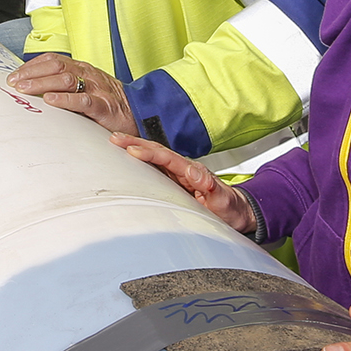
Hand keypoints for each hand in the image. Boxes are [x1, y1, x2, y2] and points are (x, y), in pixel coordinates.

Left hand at [7, 52, 137, 136]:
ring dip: (42, 83)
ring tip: (25, 89)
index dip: (31, 66)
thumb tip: (35, 90)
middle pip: (56, 67)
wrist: (141, 114)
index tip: (14, 75)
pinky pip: (83, 100)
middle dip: (31, 74)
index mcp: (83, 69)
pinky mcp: (104, 106)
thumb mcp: (87, 89)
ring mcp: (97, 89)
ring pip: (66, 80)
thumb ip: (66, 87)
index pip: (53, 60)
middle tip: (14, 83)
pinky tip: (50, 101)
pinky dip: (64, 100)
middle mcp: (89, 74)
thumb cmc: (110, 104)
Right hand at [106, 132, 254, 232]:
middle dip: (135, 143)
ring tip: (114, 142)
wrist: (236, 212)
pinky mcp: (173, 182)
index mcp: (192, 171)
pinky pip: (153, 169)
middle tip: (115, 138)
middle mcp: (183, 169)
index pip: (168, 158)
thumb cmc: (229, 207)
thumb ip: (211, 188)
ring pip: (153, 157)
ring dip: (134, 148)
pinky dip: (139, 161)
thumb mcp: (223, 200)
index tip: (132, 150)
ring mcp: (177, 175)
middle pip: (156, 152)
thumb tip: (196, 174)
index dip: (150, 153)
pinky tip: (126, 159)